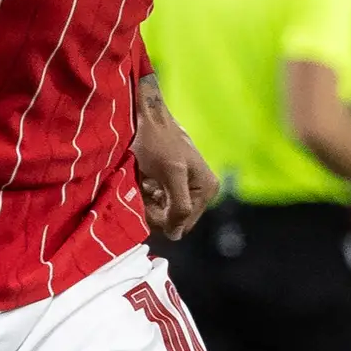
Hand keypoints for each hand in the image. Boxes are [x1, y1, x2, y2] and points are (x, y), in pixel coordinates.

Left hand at [132, 81, 216, 239]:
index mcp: (207, 189)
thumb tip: (176, 237)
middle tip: (144, 185)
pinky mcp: (172, 180)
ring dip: (148, 199)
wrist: (146, 113)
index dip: (160, 218)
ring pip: (162, 209)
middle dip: (154, 207)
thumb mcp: (172, 173)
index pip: (182, 224)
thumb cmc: (157, 139)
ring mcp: (185, 185)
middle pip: (173, 218)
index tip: (147, 199)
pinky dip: (146, 191)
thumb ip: (179, 205)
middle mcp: (201, 189)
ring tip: (144, 177)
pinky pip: (158, 198)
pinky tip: (144, 175)